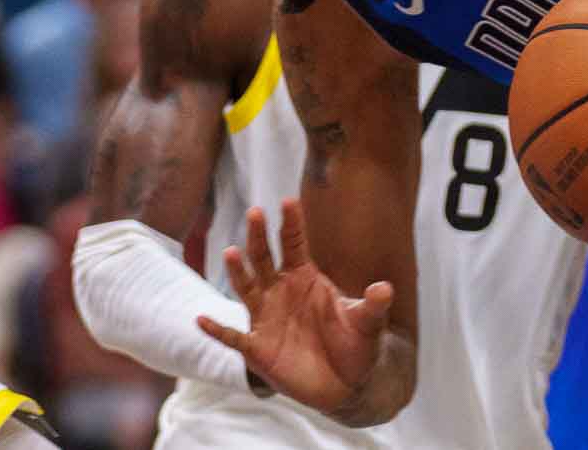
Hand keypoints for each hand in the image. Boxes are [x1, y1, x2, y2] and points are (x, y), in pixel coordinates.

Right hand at [195, 200, 395, 416]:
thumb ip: (373, 306)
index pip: (295, 243)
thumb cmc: (355, 346)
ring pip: (246, 288)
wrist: (346, 386)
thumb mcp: (368, 325)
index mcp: (305, 277)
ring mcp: (266, 317)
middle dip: (259, 236)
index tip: (289, 201)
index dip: (292, 223)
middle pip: (265, 257)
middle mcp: (280, 290)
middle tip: (256, 213)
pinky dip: (217, 329)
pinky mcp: (257, 347)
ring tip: (232, 253)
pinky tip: (201, 320)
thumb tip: (386, 289)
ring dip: (238, 271)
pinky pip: (232, 336)